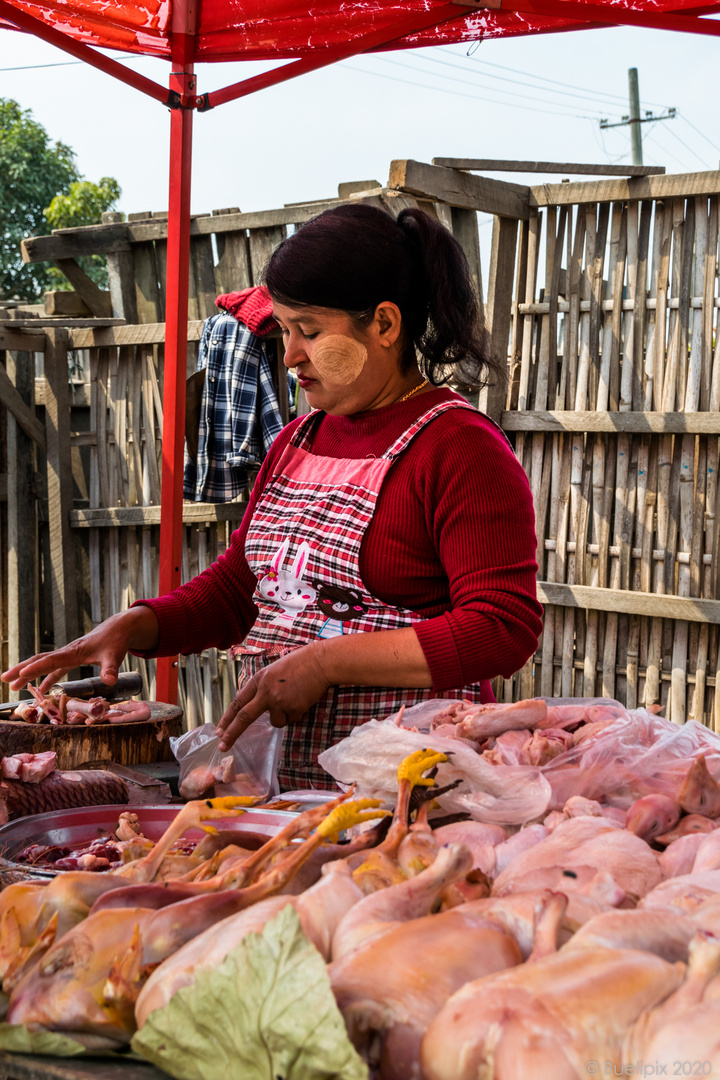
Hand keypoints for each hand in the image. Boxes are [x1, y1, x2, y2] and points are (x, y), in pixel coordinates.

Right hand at [1, 607, 159, 693]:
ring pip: (43, 663)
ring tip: (13, 686)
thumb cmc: (116, 640)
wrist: (119, 627)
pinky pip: (54, 668)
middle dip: (22, 669)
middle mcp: (67, 652)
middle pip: (40, 660)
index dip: (37, 668)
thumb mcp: (115, 655)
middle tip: (5, 680)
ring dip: (28, 674)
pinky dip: (45, 677)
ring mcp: (68, 654)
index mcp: (74, 652)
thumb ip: (111, 668)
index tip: (21, 675)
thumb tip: (110, 681)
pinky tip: (41, 689)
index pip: (51, 661)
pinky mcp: (72, 658)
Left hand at [216, 643, 330, 750]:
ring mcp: (279, 701)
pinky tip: (302, 699)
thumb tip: (258, 706)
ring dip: (283, 716)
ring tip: (294, 698)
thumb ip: (263, 687)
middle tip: (222, 747)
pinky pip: (291, 720)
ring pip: (275, 722)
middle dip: (232, 734)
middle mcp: (265, 692)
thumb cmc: (299, 664)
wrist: (319, 662)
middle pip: (244, 717)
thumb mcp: (273, 671)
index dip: (228, 717)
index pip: (238, 702)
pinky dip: (296, 713)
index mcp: (259, 680)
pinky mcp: (293, 709)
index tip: (219, 730)